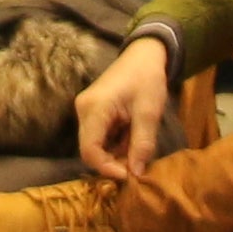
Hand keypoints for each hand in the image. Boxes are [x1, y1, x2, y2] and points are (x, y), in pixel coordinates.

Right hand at [73, 31, 183, 183]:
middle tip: (136, 166)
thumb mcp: (148, 113)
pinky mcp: (92, 111)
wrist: (143, 55)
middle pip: (90, 149)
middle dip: (112, 161)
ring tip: (137, 146)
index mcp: (94, 108)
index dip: (107, 168)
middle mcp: (83, 110)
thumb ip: (142, 144)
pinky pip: (99, 135)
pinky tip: (131, 136)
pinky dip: (115, 142)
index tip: (130, 176)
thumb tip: (137, 174)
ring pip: (95, 144)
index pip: (90, 150)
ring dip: (115, 152)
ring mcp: (85, 110)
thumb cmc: (147, 79)